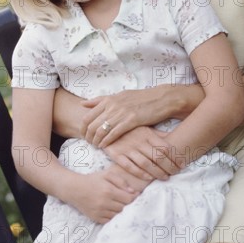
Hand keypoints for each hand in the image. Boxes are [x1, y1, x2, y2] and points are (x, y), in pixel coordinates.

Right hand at [69, 163, 148, 223]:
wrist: (75, 189)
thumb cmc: (92, 180)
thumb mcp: (107, 174)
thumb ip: (121, 181)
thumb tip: (132, 191)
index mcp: (109, 191)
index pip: (128, 199)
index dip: (134, 198)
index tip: (136, 195)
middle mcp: (105, 203)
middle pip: (124, 208)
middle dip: (128, 204)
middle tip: (129, 200)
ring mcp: (100, 212)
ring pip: (118, 215)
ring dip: (121, 211)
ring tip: (121, 205)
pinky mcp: (96, 218)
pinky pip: (109, 220)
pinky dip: (113, 216)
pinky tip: (112, 210)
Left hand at [81, 85, 195, 145]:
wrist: (161, 99)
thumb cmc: (140, 99)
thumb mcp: (119, 96)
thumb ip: (101, 100)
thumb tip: (82, 103)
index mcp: (109, 99)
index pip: (88, 115)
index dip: (83, 127)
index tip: (83, 134)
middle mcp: (113, 105)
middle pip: (92, 124)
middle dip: (87, 136)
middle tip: (88, 143)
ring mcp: (121, 112)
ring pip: (101, 130)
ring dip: (96, 140)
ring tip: (96, 146)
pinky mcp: (131, 120)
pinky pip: (113, 133)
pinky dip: (106, 141)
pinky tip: (104, 146)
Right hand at [104, 127, 181, 180]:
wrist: (105, 127)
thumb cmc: (129, 129)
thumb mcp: (144, 128)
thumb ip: (158, 135)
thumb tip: (175, 139)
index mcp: (147, 133)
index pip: (165, 147)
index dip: (175, 157)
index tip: (182, 163)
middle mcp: (138, 141)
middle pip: (158, 157)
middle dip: (170, 167)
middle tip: (176, 173)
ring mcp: (127, 148)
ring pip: (146, 164)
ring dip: (158, 173)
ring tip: (166, 178)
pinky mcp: (117, 155)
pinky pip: (130, 167)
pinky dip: (141, 174)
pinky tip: (149, 178)